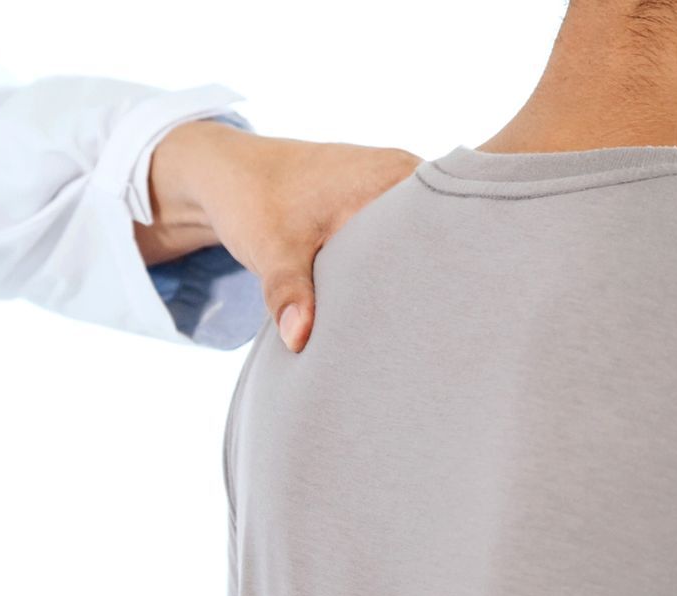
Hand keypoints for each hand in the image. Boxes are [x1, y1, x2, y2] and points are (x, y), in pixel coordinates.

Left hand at [138, 122, 419, 352]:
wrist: (229, 174)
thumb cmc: (252, 201)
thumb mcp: (270, 249)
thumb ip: (287, 293)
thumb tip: (299, 340)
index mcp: (390, 178)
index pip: (443, 224)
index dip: (446, 270)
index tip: (441, 314)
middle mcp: (403, 175)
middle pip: (442, 232)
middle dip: (439, 277)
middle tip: (436, 328)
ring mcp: (397, 186)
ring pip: (426, 236)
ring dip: (422, 272)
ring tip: (428, 320)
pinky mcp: (383, 202)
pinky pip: (408, 235)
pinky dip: (404, 264)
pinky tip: (404, 302)